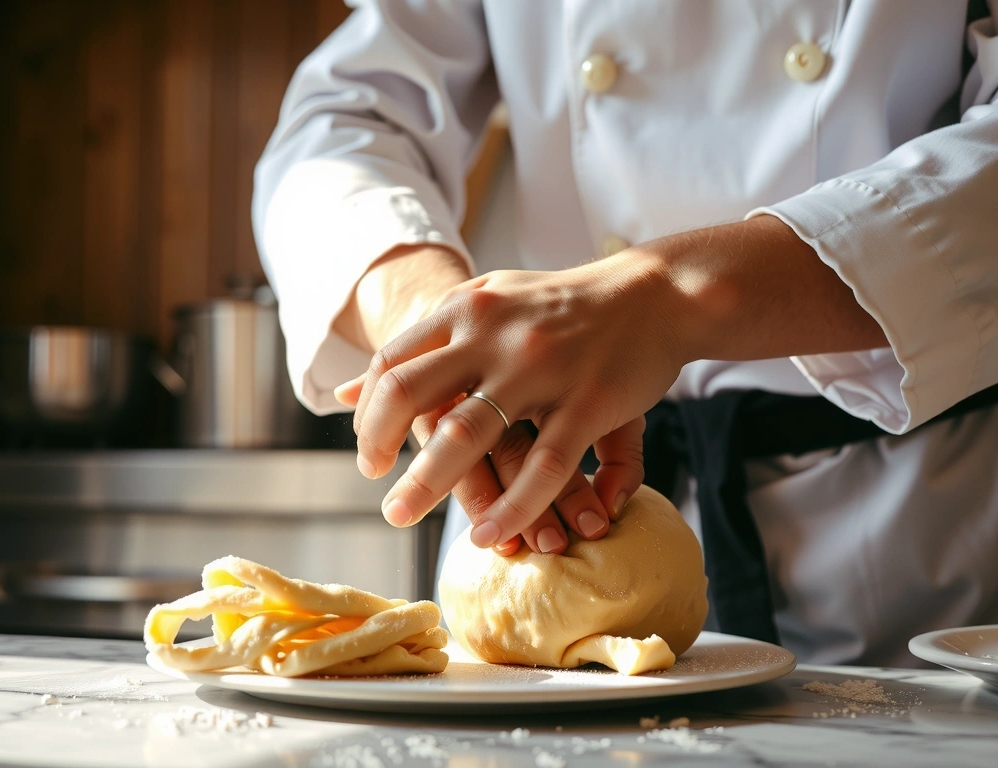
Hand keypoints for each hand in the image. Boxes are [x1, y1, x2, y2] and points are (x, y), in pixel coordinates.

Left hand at [343, 251, 683, 549]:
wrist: (653, 293)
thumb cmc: (559, 307)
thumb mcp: (484, 305)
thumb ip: (422, 344)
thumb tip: (344, 392)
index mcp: (466, 309)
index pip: (391, 363)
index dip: (368, 415)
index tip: (368, 455)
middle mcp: (494, 334)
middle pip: (411, 395)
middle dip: (380, 449)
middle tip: (379, 494)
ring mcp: (540, 368)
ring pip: (468, 435)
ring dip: (427, 486)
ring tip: (404, 517)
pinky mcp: (588, 402)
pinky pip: (543, 467)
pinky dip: (511, 507)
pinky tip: (488, 533)